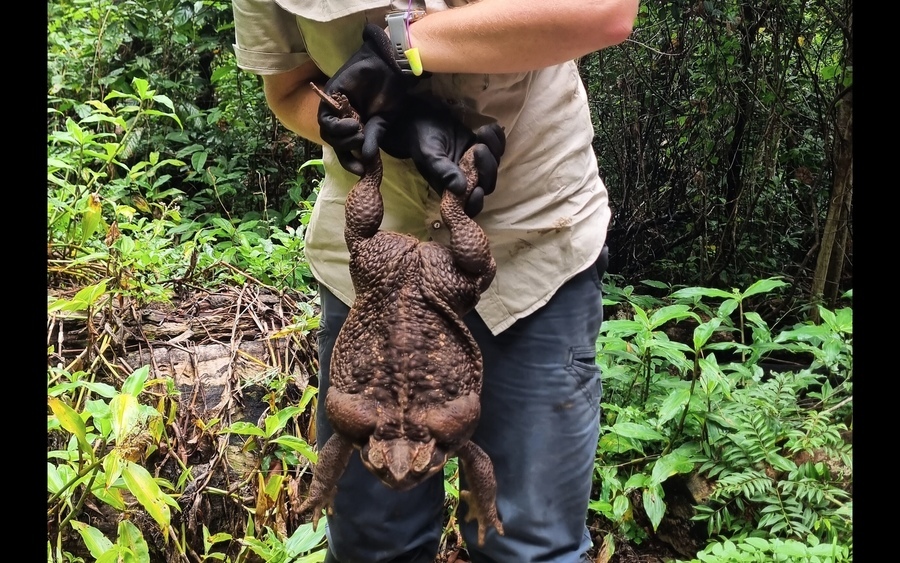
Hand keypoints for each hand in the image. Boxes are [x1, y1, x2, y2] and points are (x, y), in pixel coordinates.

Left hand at [318, 24, 415, 175]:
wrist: (389, 67)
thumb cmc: (390, 92)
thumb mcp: (383, 121)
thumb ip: (373, 138)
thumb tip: (366, 159)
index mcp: (355, 125)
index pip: (346, 149)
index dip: (350, 162)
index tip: (360, 170)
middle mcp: (343, 118)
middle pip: (334, 142)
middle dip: (347, 149)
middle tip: (362, 142)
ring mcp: (335, 108)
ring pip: (327, 133)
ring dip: (342, 138)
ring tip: (358, 131)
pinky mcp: (330, 97)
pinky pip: (325, 119)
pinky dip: (337, 127)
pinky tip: (352, 124)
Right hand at [374, 97, 505, 216]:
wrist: (424, 119)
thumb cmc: (423, 140)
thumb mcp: (429, 156)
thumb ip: (444, 172)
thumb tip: (461, 189)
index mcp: (451, 188)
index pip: (468, 206)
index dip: (476, 202)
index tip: (477, 189)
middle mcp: (466, 179)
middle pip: (488, 184)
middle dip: (487, 167)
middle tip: (478, 148)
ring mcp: (476, 164)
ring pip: (495, 165)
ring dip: (493, 149)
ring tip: (481, 132)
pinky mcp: (483, 148)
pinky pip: (499, 148)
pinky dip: (498, 138)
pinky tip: (488, 128)